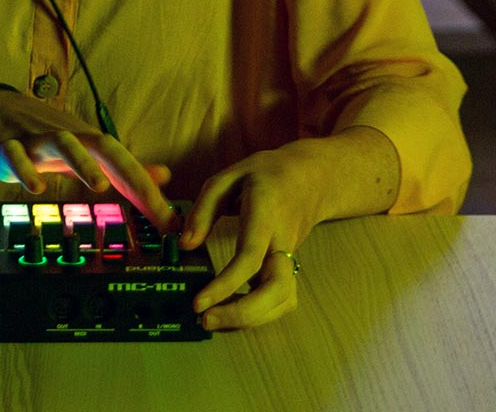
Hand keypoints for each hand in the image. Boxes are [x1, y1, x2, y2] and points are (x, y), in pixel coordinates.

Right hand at [0, 88, 176, 232]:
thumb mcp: (86, 151)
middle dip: (129, 174)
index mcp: (89, 142)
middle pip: (104, 147)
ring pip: (64, 144)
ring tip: (100, 186)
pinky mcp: (8, 146)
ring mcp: (38, 140)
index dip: (149, 190)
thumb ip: (122, 167)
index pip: (126, 163)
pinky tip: (36, 188)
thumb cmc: (45, 136)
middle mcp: (69, 137)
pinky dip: (26, 169)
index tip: (169, 220)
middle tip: (150, 202)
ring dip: (83, 164)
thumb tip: (163, 176)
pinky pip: (16, 156)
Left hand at [178, 141, 332, 330]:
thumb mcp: (229, 177)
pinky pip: (282, 301)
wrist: (310, 178)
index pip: (250, 257)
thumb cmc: (265, 175)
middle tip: (206, 319)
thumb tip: (185, 244)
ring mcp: (290, 258)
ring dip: (251, 319)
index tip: (200, 302)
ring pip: (284, 301)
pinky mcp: (289, 268)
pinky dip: (261, 315)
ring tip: (215, 320)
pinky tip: (234, 313)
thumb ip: (204, 210)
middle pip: (275, 289)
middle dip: (242, 313)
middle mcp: (282, 242)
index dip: (226, 284)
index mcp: (266, 216)